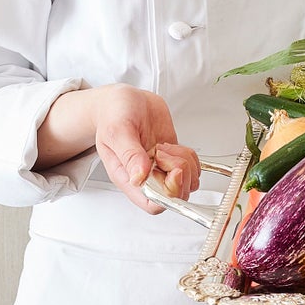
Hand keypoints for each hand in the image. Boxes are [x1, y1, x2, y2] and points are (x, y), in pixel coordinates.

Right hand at [41, 84, 201, 214]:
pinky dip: (191, 156)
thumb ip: (129, 154)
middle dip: (181, 174)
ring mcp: (161, 167)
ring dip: (186, 163)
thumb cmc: (113, 115)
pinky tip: (175, 146)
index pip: (152, 204)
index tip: (172, 172)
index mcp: (128, 178)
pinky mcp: (173, 156)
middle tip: (165, 153)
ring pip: (188, 180)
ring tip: (167, 148)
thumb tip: (140, 177)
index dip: (168, 194)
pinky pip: (192, 166)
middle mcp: (146, 176)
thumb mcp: (117, 131)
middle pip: (176, 195)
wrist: (123, 100)